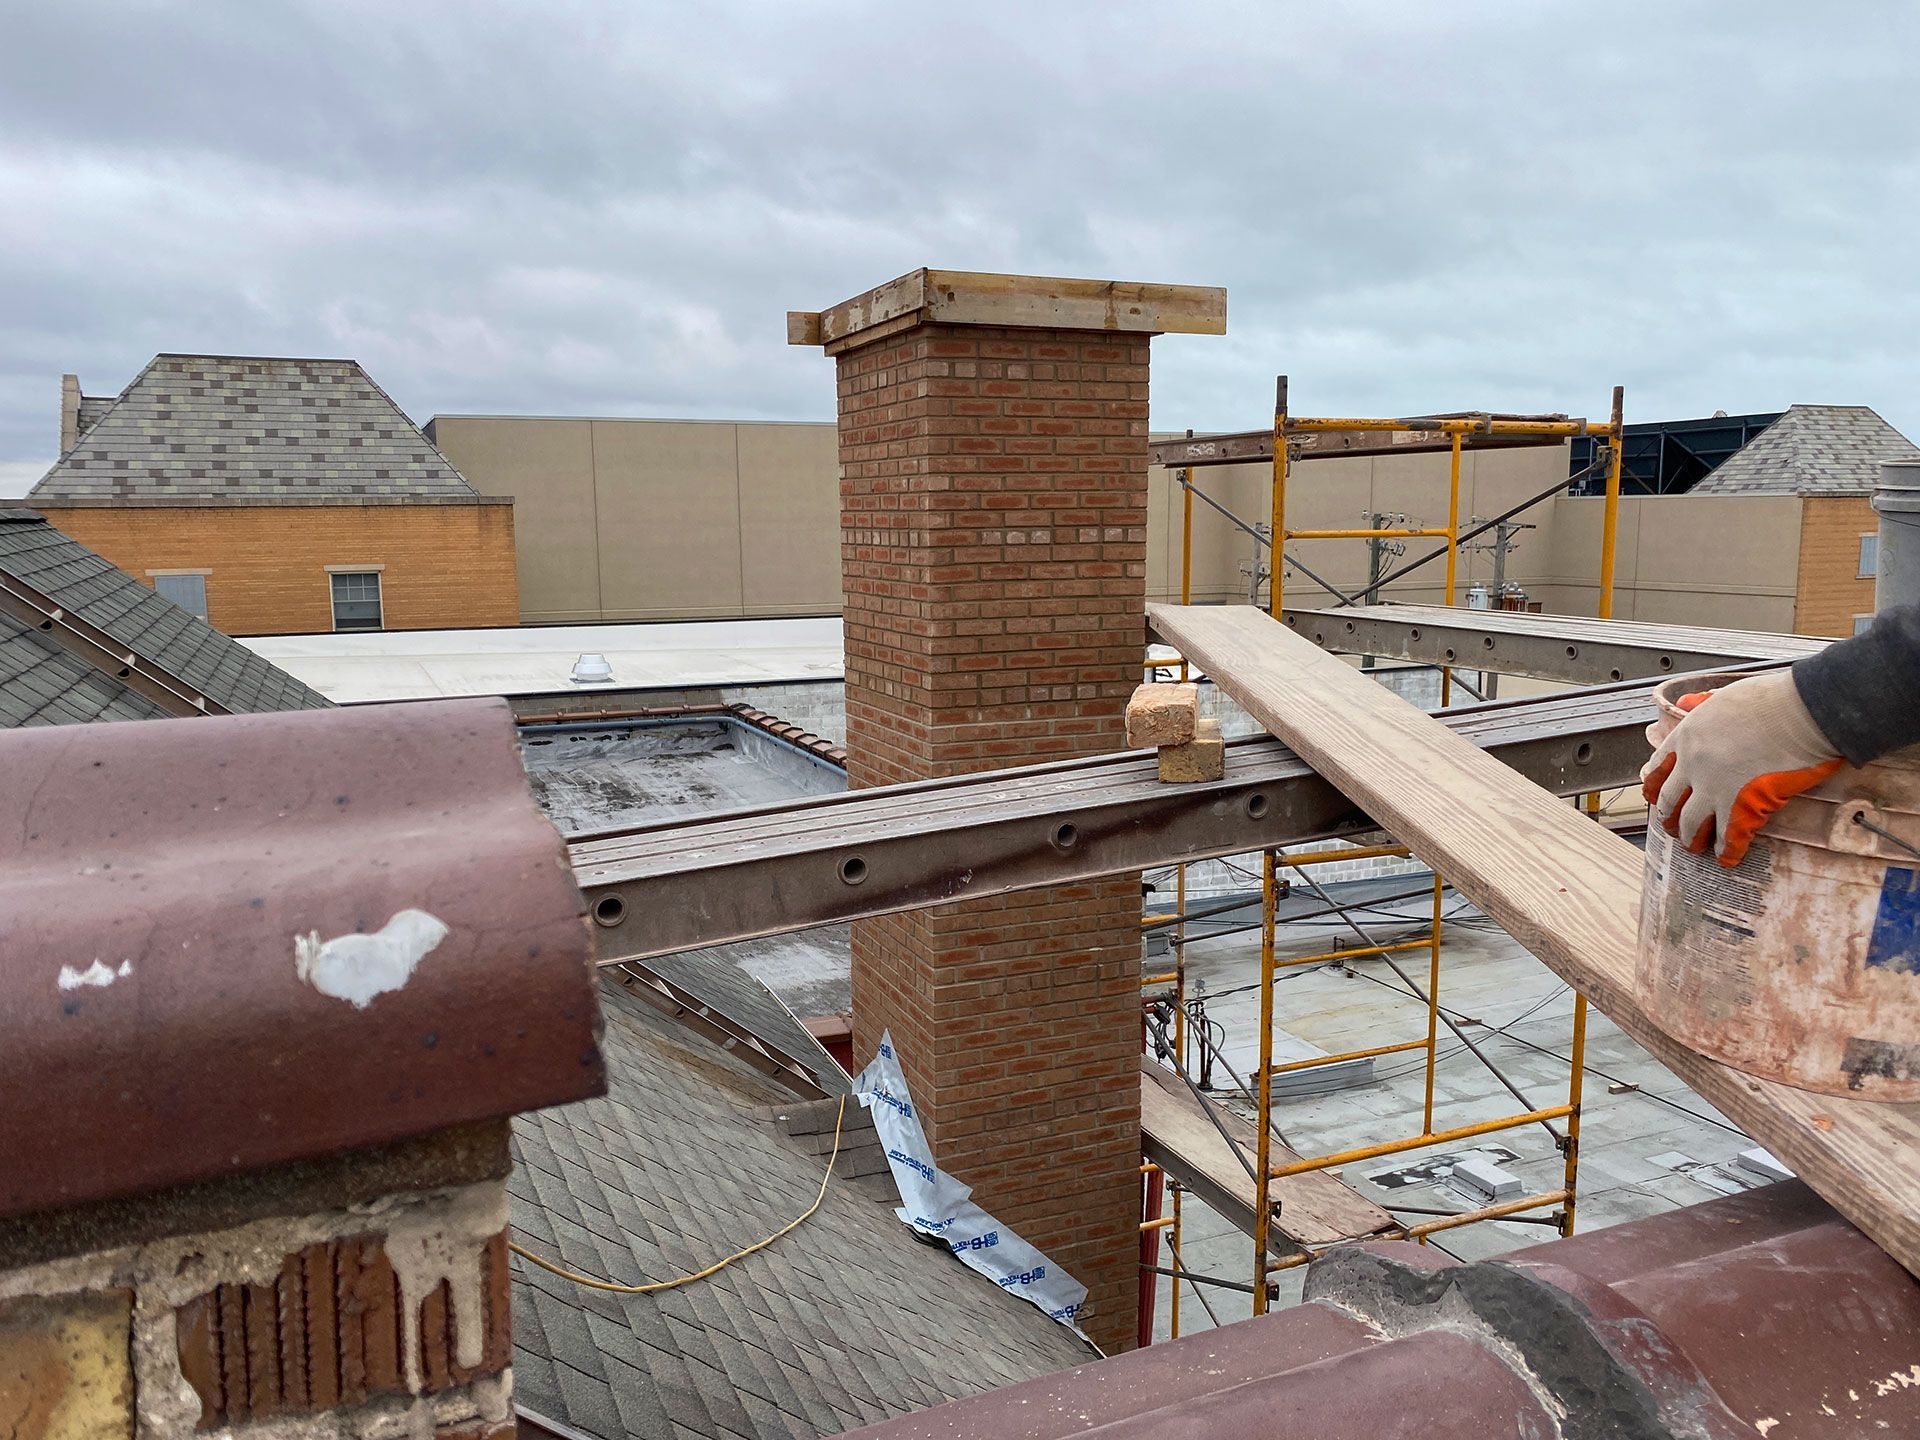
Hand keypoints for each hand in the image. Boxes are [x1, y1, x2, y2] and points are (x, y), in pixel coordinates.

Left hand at [1639, 670, 1843, 866]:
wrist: (1803, 711)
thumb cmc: (1772, 699)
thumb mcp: (1723, 695)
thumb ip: (1701, 704)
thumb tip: (1685, 702)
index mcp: (1686, 736)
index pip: (1658, 768)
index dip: (1656, 787)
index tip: (1654, 797)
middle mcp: (1692, 765)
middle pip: (1670, 800)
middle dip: (1670, 817)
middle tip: (1674, 828)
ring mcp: (1714, 788)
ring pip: (1691, 823)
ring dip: (1692, 838)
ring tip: (1695, 847)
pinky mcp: (1742, 805)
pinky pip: (1728, 836)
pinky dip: (1727, 851)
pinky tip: (1727, 859)